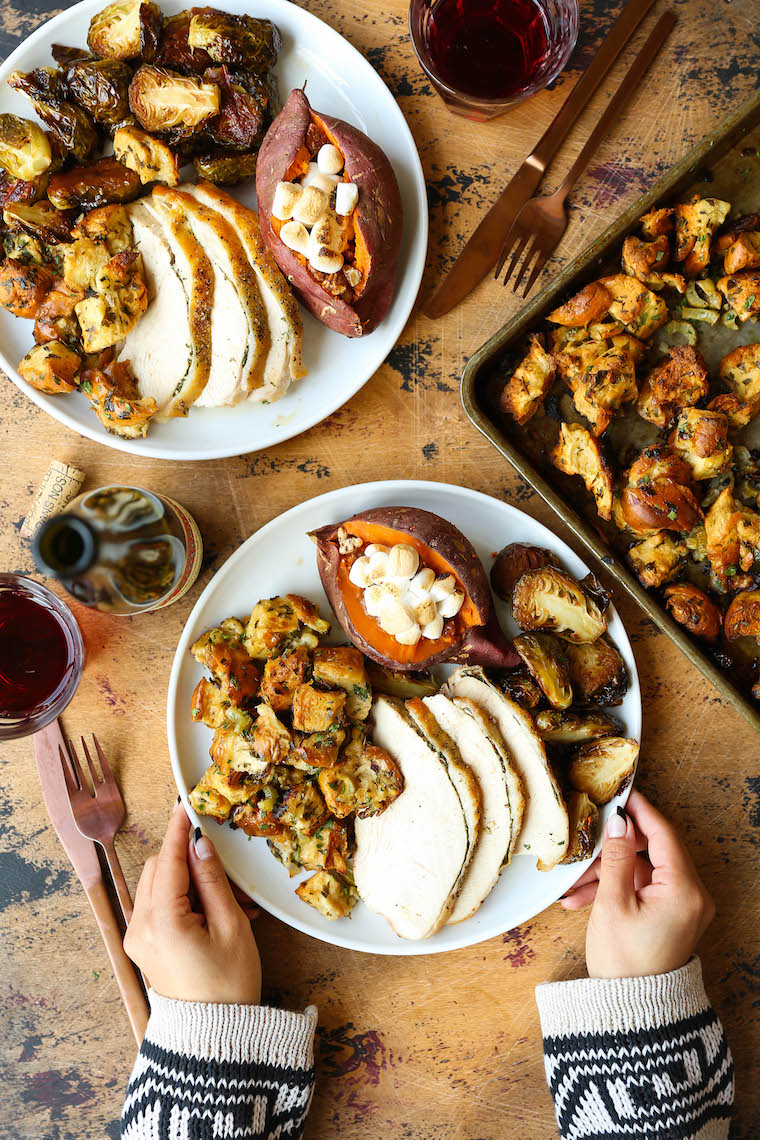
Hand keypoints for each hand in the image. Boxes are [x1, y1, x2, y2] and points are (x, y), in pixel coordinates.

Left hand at [124, 803, 261, 1003]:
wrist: (213, 1038)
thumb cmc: (229, 985)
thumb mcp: (230, 926)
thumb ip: (213, 880)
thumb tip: (201, 844)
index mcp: (163, 920)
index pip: (169, 859)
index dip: (179, 828)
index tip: (187, 803)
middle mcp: (141, 926)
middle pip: (159, 867)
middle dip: (188, 859)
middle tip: (224, 869)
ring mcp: (139, 937)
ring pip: (158, 884)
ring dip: (188, 879)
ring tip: (227, 900)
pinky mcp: (144, 946)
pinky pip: (159, 905)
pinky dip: (183, 898)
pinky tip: (214, 912)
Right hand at [560, 790, 714, 978]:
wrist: (633, 1015)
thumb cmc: (625, 964)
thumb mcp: (613, 904)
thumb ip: (617, 857)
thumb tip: (619, 822)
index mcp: (685, 890)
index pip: (664, 834)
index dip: (639, 811)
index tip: (620, 793)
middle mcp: (692, 896)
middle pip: (652, 852)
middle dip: (614, 850)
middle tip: (585, 843)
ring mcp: (683, 907)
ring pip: (643, 871)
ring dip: (608, 873)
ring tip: (573, 887)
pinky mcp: (672, 917)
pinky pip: (644, 889)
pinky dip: (617, 889)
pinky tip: (583, 899)